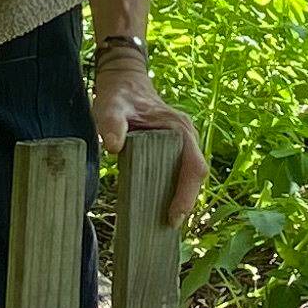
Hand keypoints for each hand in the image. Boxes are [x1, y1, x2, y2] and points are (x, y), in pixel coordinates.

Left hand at [90, 46, 206, 225]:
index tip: (173, 217)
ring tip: (164, 223)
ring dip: (182, 198)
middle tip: (168, 227)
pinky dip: (175, 190)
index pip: (193, 167)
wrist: (124, 80)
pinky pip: (181, 172)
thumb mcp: (111, 107)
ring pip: (190, 176)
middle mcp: (187, 136)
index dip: (187, 194)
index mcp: (180, 129)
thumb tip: (113, 146)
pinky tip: (161, 206)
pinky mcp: (174, 148)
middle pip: (196, 175)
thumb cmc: (119, 95)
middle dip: (186, 202)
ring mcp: (183, 142)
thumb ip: (112, 123)